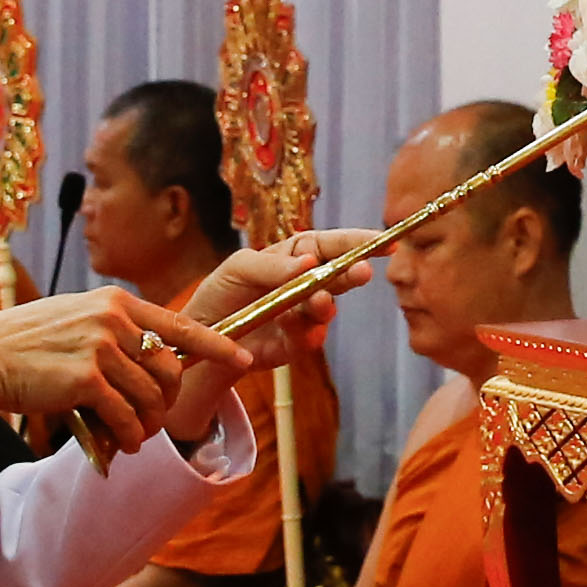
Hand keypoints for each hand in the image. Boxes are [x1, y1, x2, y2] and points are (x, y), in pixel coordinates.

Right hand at [0, 284, 252, 461]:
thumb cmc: (28, 344)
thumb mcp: (77, 319)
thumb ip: (117, 331)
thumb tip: (157, 359)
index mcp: (116, 302)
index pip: (180, 325)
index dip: (216, 345)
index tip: (243, 359)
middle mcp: (113, 320)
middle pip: (169, 371)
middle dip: (167, 403)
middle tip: (151, 421)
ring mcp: (100, 347)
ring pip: (151, 398)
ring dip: (146, 426)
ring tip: (132, 435)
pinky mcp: (85, 379)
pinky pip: (127, 416)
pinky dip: (129, 437)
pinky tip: (120, 444)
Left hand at [185, 229, 375, 376]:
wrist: (202, 338)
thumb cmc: (221, 292)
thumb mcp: (239, 268)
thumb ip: (272, 266)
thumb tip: (311, 262)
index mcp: (296, 256)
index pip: (333, 245)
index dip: (360, 242)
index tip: (385, 242)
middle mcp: (307, 283)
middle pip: (340, 275)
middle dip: (353, 272)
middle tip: (363, 272)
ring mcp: (304, 314)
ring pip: (327, 308)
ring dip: (323, 305)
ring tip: (316, 302)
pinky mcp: (297, 343)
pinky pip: (310, 336)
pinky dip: (302, 329)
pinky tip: (290, 324)